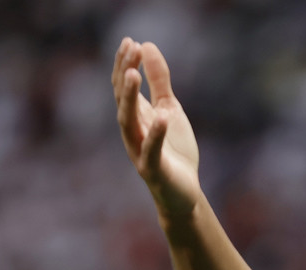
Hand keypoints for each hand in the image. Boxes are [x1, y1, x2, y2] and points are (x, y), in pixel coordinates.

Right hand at [112, 38, 201, 221]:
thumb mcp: (170, 109)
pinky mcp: (153, 170)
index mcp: (136, 116)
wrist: (183, 192)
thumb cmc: (174, 150)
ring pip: (128, 123)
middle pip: (122, 100)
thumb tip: (147, 45)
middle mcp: (133, 131)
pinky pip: (151, 151)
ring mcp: (140, 151)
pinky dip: (156, 135)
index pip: (123, 86)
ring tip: (132, 75)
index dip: (124, 63)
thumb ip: (160, 81)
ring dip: (129, 99)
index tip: (130, 40)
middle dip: (123, 75)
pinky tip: (162, 118)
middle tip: (129, 49)